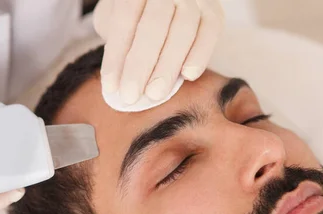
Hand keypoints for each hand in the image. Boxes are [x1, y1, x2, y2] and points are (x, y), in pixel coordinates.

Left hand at [94, 0, 223, 104]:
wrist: (162, 0)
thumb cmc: (133, 13)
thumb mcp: (112, 16)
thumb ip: (114, 40)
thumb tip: (117, 82)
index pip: (125, 18)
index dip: (116, 55)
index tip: (110, 87)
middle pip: (154, 25)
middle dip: (141, 65)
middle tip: (131, 96)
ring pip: (183, 29)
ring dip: (168, 66)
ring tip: (155, 94)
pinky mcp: (213, 9)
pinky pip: (210, 30)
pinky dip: (200, 54)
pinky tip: (187, 76)